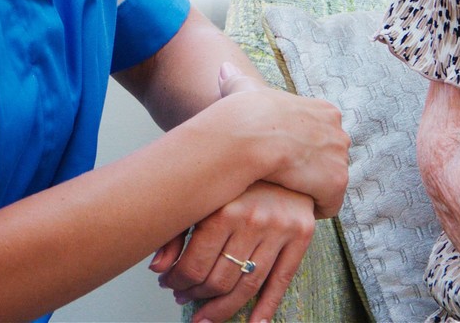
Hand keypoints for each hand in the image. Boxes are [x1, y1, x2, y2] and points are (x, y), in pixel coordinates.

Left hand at [150, 182, 315, 322]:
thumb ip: (177, 232)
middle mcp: (253, 220)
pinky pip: (282, 281)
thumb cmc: (235, 178)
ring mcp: (280, 229)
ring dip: (223, 308)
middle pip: (219, 280)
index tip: (170, 285)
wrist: (280, 152)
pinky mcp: (301, 234)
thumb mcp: (201, 197)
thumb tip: (157, 269)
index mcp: (223, 209)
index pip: (195, 266)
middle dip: (197, 296)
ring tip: (206, 316)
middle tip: (186, 299)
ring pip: (247, 285)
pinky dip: (266, 308)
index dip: (177, 282)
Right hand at [211, 63, 349, 217]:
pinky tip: (292, 205)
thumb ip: (239, 81)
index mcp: (324, 111)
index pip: (321, 137)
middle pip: (329, 160)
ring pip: (329, 182)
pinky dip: (313, 207)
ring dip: (311, 190)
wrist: (251, 135)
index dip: (301, 151)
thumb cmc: (244, 115)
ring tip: (285, 194)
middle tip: (283, 179)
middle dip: (311, 171)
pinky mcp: (337, 182)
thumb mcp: (244, 90)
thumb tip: (224, 68)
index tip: (280, 159)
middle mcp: (339, 132)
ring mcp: (340, 157)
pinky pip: (329, 203)